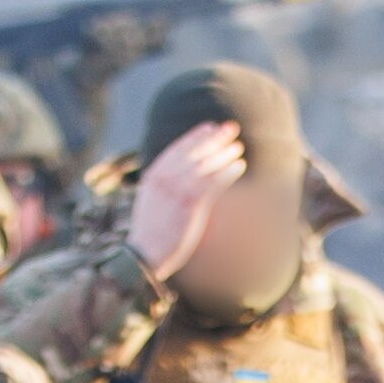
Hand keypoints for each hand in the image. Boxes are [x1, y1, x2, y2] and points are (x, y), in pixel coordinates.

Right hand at [127, 123, 245, 283]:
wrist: (144, 255)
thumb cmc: (151, 234)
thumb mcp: (152, 202)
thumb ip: (165, 186)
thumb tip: (180, 177)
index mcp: (154, 175)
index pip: (177, 148)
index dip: (195, 136)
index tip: (209, 127)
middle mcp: (165, 178)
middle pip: (194, 151)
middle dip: (214, 138)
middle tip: (230, 128)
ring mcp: (177, 190)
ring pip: (206, 164)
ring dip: (224, 153)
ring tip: (238, 147)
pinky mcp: (190, 204)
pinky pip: (213, 182)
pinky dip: (227, 171)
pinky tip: (239, 166)